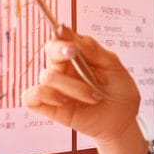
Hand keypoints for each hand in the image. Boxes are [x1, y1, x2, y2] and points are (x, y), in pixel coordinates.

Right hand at [22, 34, 141, 148]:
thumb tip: (69, 32)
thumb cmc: (119, 93)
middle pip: (49, 50)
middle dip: (61, 52)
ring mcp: (56, 88)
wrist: (123, 121)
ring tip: (94, 97)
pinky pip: (31, 97)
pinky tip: (65, 102)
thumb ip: (93, 50)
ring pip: (47, 77)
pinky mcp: (50, 107)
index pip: (61, 38)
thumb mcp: (113, 67)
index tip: (71, 39)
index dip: (61, 35)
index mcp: (78, 56)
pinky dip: (46, 96)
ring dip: (73, 87)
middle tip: (73, 53)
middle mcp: (64, 69)